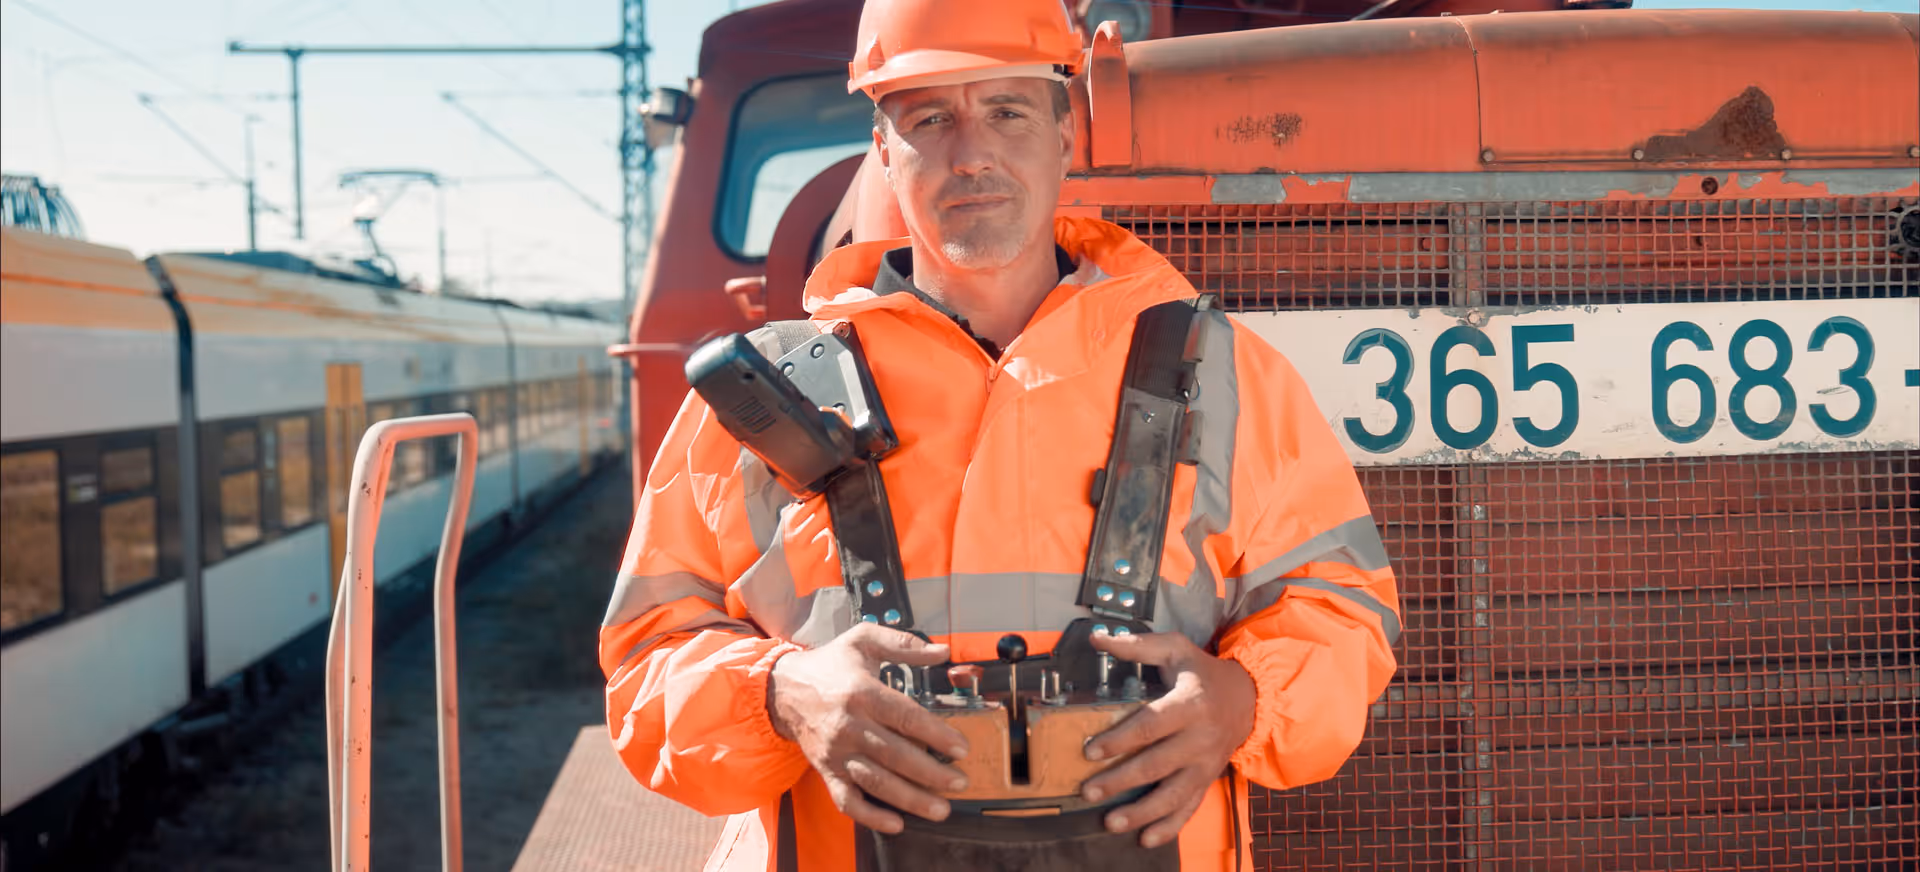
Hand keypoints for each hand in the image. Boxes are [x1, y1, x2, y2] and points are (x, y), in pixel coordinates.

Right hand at [767, 624, 971, 832]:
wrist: (784, 689)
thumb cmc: (831, 665)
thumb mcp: (864, 640)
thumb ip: (905, 644)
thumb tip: (943, 651)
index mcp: (862, 692)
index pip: (905, 717)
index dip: (936, 734)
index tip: (961, 748)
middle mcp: (849, 725)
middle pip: (895, 755)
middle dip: (931, 773)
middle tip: (960, 783)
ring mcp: (836, 752)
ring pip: (876, 782)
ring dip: (910, 799)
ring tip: (940, 809)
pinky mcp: (826, 771)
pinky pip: (846, 800)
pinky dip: (870, 816)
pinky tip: (896, 823)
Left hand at [1080, 629, 1256, 847]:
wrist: (1249, 699)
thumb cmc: (1203, 673)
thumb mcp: (1176, 650)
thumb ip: (1138, 646)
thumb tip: (1098, 638)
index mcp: (1190, 703)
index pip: (1151, 725)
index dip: (1120, 739)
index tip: (1090, 750)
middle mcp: (1200, 738)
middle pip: (1156, 763)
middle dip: (1121, 780)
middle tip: (1089, 790)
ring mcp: (1205, 764)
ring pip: (1173, 794)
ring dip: (1141, 811)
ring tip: (1111, 822)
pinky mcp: (1207, 780)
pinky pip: (1189, 808)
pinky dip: (1169, 827)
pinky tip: (1146, 838)